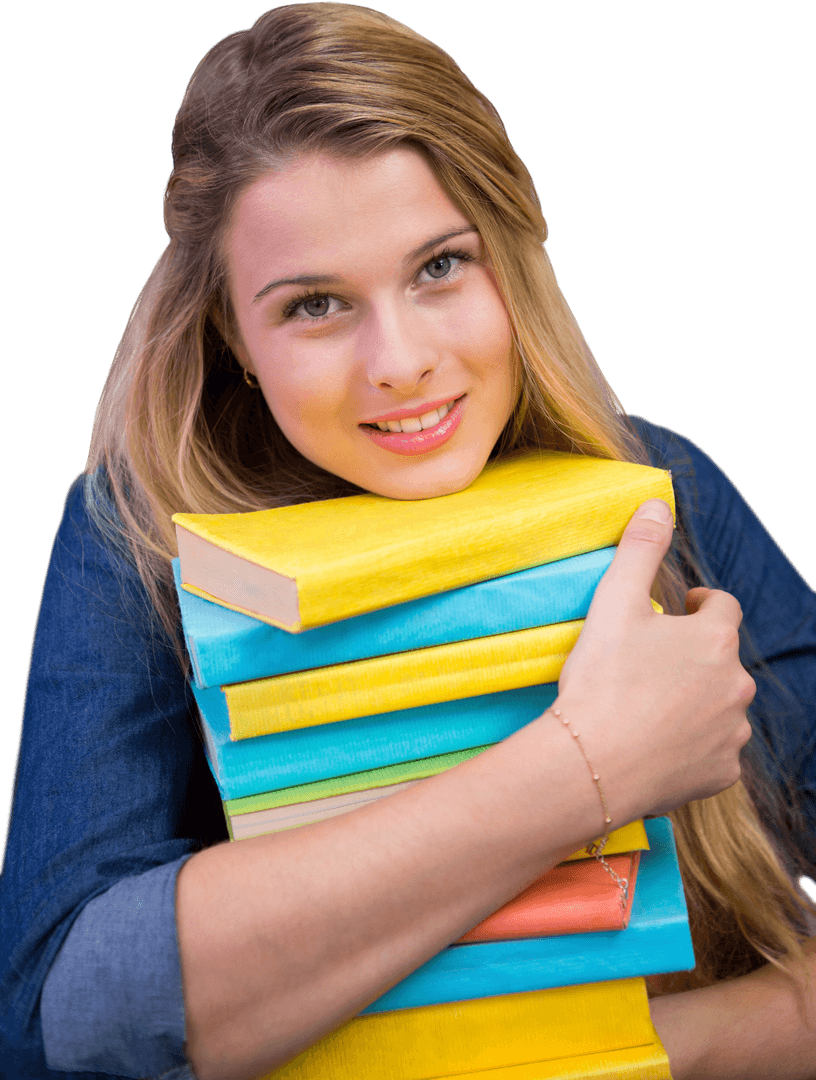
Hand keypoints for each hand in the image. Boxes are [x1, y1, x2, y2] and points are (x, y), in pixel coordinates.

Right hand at [555, 499, 754, 824]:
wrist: (593, 763)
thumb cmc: (601, 681)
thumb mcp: (614, 604)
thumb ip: (639, 550)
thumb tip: (657, 503)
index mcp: (714, 640)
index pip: (723, 607)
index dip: (702, 604)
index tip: (684, 608)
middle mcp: (736, 684)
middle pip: (722, 659)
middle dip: (696, 656)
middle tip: (653, 661)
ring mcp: (731, 732)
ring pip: (721, 706)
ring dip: (698, 700)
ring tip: (653, 705)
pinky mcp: (721, 773)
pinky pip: (715, 752)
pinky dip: (695, 744)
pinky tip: (660, 743)